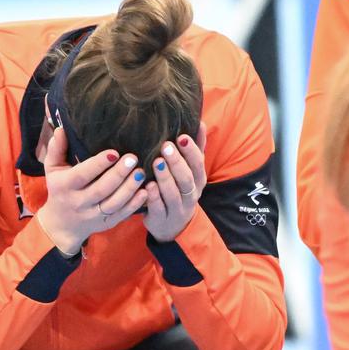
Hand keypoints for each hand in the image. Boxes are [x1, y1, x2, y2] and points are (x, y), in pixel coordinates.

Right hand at [37, 127, 147, 254]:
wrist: (62, 225)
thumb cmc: (59, 189)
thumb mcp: (52, 169)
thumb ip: (56, 149)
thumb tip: (61, 129)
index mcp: (66, 186)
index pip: (82, 175)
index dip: (98, 164)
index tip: (114, 152)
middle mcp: (79, 202)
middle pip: (101, 189)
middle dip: (118, 174)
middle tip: (133, 159)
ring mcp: (93, 215)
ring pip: (113, 203)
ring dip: (129, 188)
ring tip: (141, 173)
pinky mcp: (105, 223)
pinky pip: (121, 215)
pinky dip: (134, 204)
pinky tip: (145, 192)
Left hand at [144, 122, 207, 242]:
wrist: (172, 227)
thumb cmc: (180, 192)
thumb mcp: (191, 172)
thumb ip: (196, 149)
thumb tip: (201, 122)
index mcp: (198, 181)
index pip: (198, 165)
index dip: (191, 151)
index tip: (181, 137)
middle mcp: (190, 196)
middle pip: (186, 179)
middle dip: (177, 163)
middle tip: (165, 147)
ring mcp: (177, 210)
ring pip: (173, 194)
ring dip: (165, 178)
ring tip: (156, 163)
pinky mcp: (162, 220)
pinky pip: (158, 208)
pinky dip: (154, 197)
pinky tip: (147, 186)